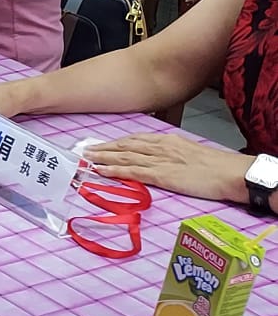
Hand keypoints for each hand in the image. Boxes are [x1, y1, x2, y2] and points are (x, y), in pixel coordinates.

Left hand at [82, 132, 249, 202]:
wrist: (230, 173)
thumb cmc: (216, 166)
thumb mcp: (191, 153)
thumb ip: (173, 154)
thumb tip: (162, 160)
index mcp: (167, 140)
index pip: (135, 140)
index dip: (116, 143)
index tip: (102, 145)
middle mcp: (160, 147)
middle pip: (125, 146)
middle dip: (104, 148)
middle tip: (85, 150)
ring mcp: (160, 160)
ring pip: (125, 157)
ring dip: (103, 158)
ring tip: (87, 159)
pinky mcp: (162, 175)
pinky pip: (133, 172)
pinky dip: (115, 170)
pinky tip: (102, 171)